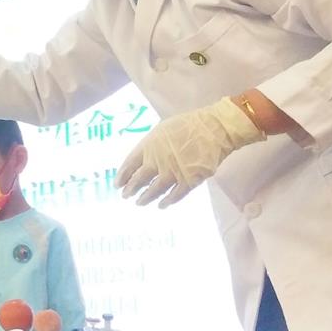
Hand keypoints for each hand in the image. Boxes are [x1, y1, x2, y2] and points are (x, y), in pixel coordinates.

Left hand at [116, 97, 264, 207]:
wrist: (214, 128)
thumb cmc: (187, 125)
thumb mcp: (161, 130)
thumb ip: (149, 146)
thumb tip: (142, 159)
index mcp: (148, 146)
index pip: (129, 164)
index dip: (122, 176)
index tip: (117, 184)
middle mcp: (157, 161)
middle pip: (139, 180)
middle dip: (131, 189)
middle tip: (125, 196)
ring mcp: (173, 172)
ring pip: (154, 190)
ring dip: (145, 198)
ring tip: (139, 203)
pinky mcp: (189, 181)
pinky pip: (175, 195)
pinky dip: (167, 201)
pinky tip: (161, 205)